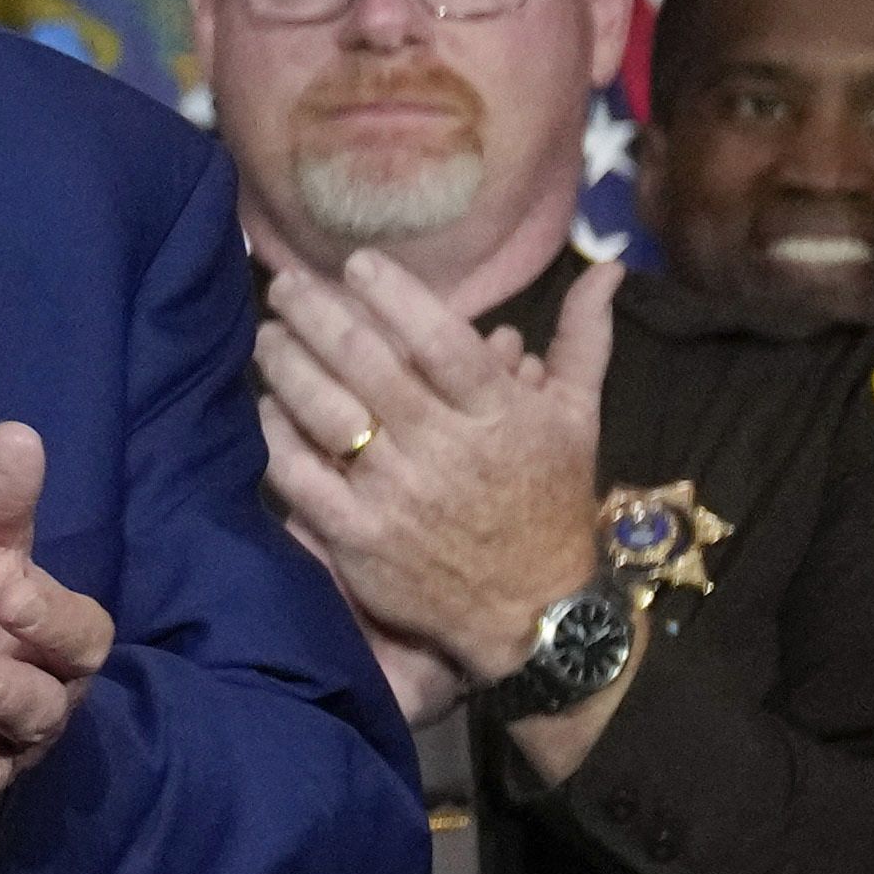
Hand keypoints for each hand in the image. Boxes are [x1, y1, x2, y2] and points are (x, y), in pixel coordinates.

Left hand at [262, 251, 613, 723]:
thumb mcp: (579, 417)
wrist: (531, 610)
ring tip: (266, 334)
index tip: (356, 263)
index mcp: (499, 414)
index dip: (394, 296)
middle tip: (286, 285)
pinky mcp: (359, 537)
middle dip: (317, 315)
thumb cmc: (549, 502)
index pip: (441, 340)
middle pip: (369, 366)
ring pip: (327, 414)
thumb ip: (584, 338)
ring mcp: (397, 494)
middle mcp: (445, 449)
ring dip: (287, 365)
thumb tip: (608, 268)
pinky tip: (265, 407)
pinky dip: (276, 437)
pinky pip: (302, 477)